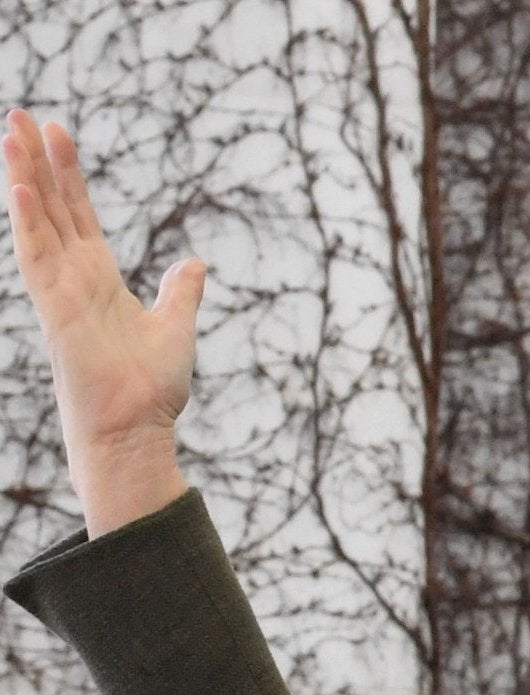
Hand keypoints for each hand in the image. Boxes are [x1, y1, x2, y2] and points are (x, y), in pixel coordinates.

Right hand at [3, 109, 198, 534]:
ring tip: (11, 132)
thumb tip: (194, 263)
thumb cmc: (150, 390)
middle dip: (37, 160)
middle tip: (19, 113)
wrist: (137, 429)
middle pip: (51, 207)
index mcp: (100, 279)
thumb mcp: (175, 327)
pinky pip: (37, 258)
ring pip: (37, 222)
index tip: (57, 133)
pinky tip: (21, 187)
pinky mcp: (55, 310)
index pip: (78, 214)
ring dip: (24, 177)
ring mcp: (61, 291)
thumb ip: (180, 293)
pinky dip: (29, 223)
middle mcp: (75, 278)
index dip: (68, 174)